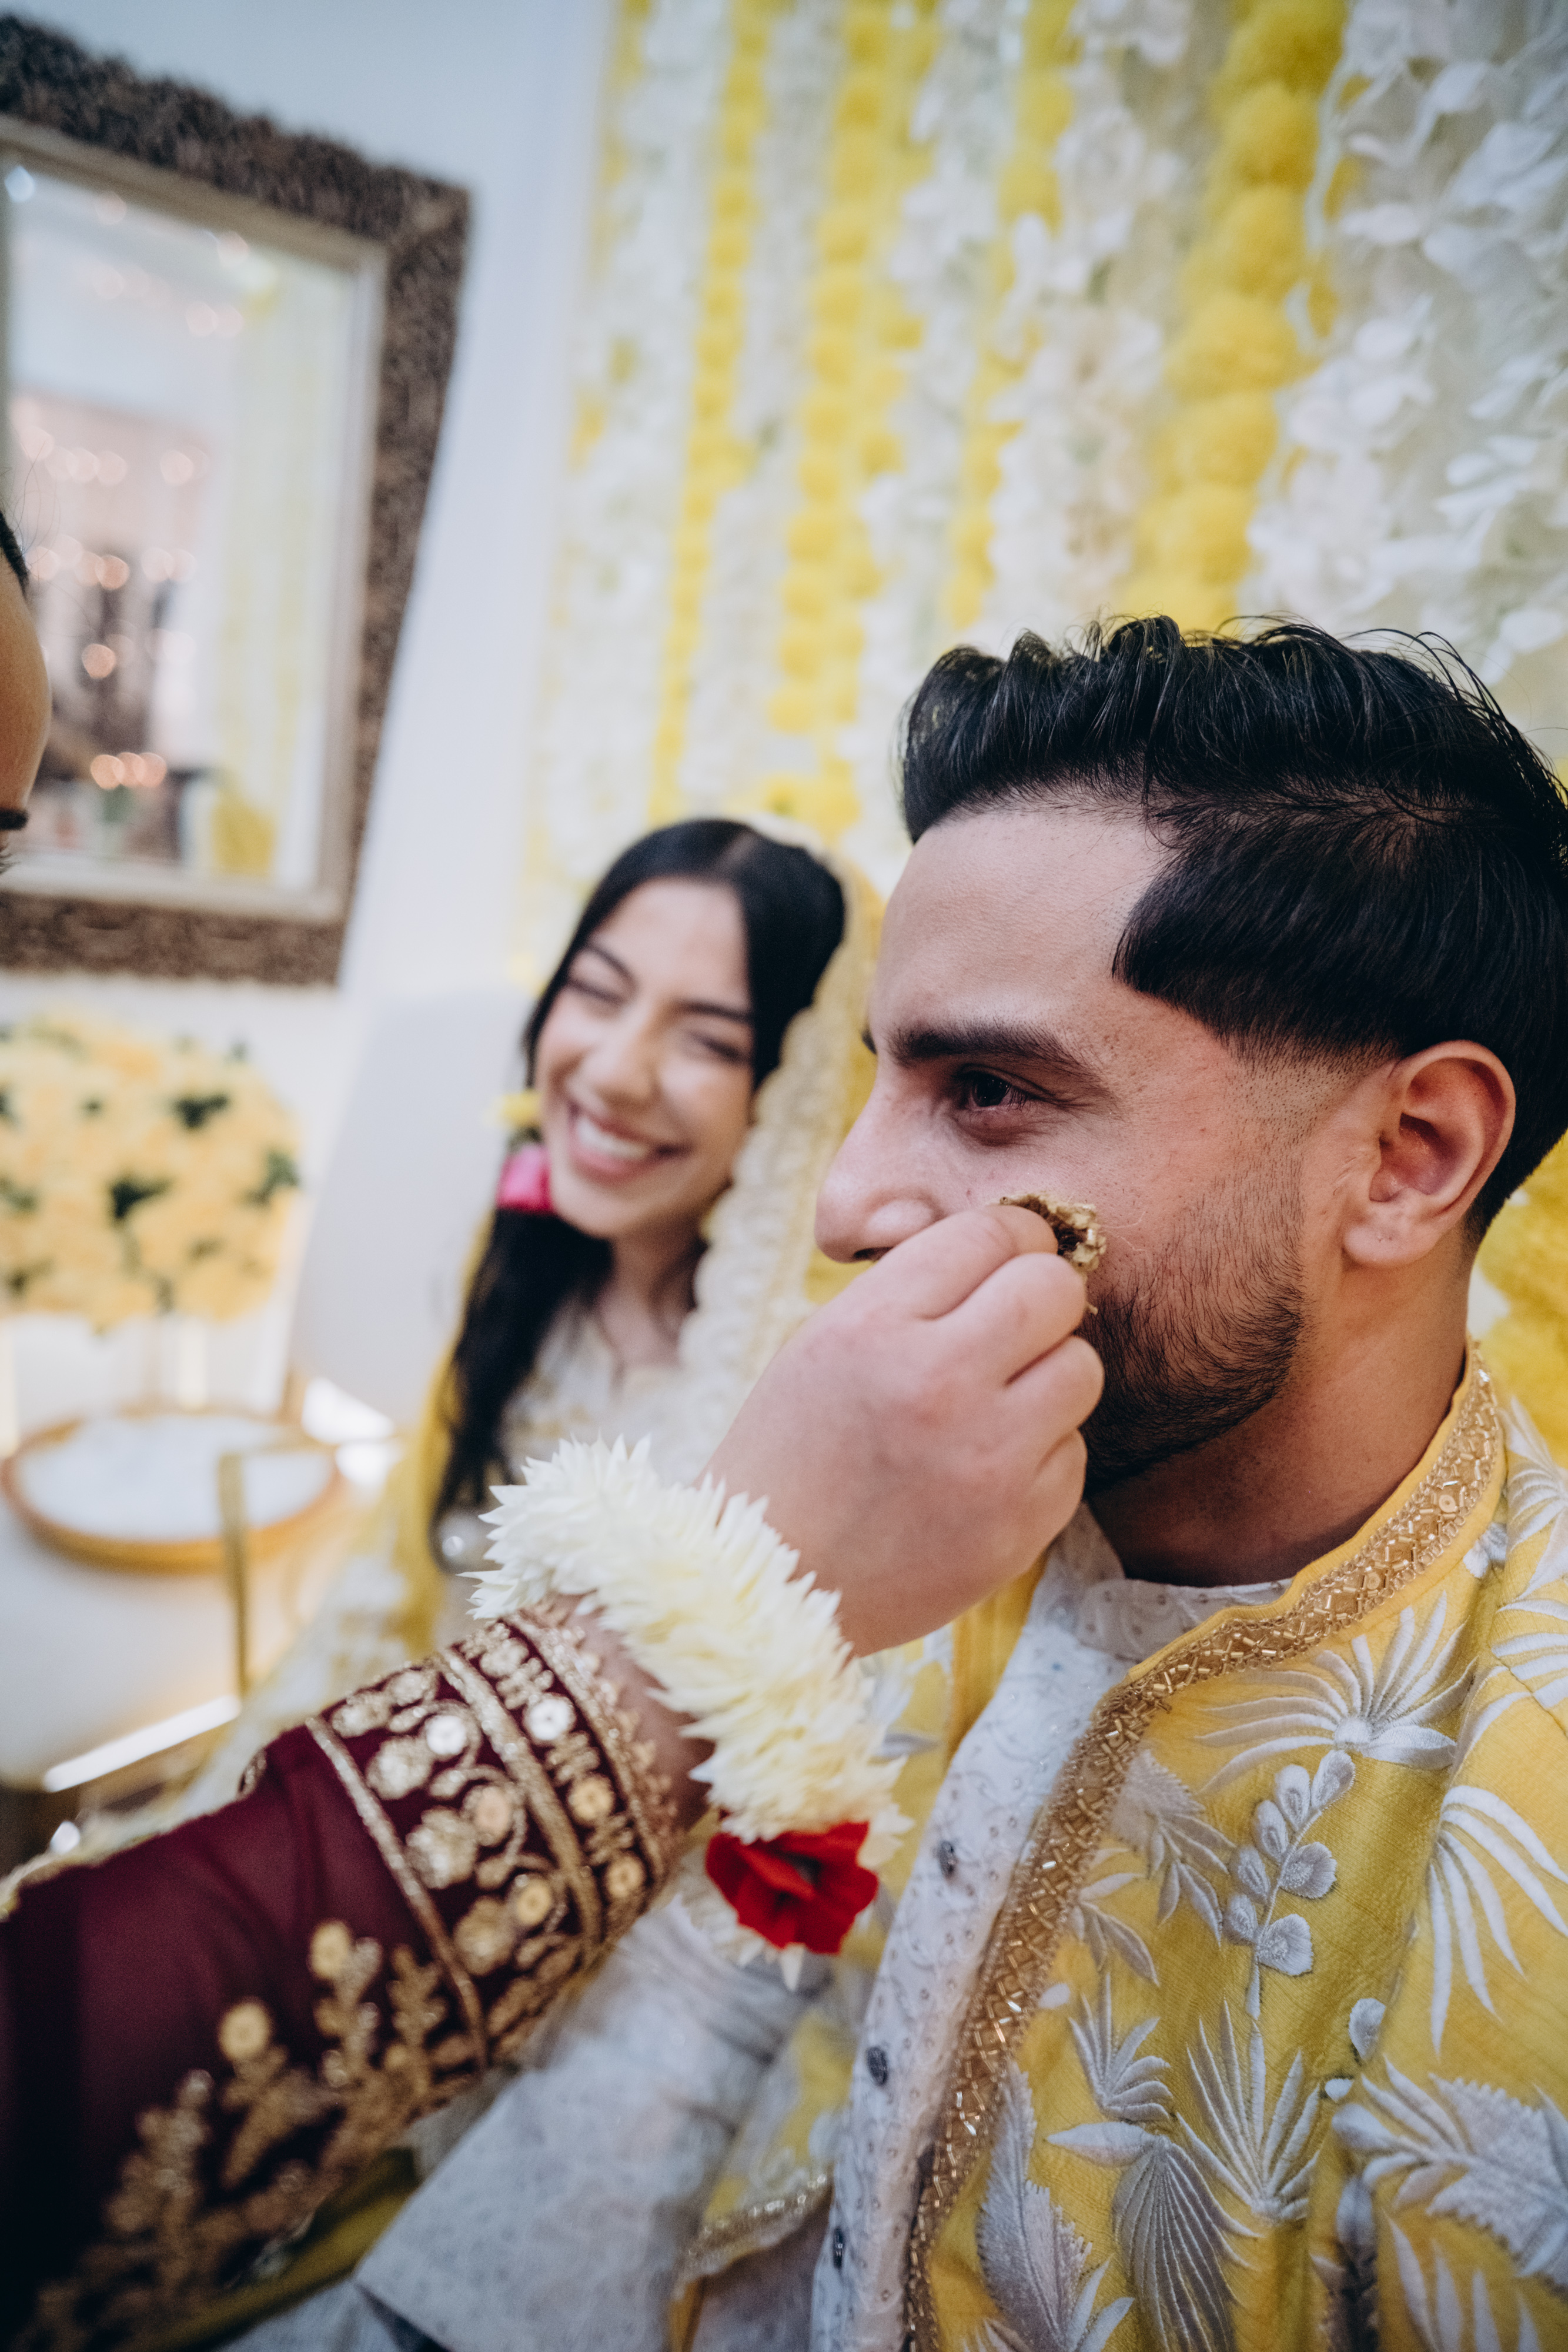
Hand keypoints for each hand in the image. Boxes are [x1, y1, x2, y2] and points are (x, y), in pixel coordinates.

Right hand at [706, 1205, 1101, 1652]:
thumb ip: (914, 1290)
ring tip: (999, 1402)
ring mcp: (986, 1458)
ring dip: (1049, 1376)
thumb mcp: (823, 1340)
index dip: (1013, 1237)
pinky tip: (985, 1470)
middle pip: (1054, 1289)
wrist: (772, 1582)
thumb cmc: (796, 1450)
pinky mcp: (1020, 1524)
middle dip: (1043, 1297)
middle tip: (1018, 1325)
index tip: (1008, 1260)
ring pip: (1081, 1367)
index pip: (993, 1233)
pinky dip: (1040, 1454)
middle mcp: (936, 1383)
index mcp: (875, 1325)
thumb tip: (1013, 1249)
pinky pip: (1073, 1451)